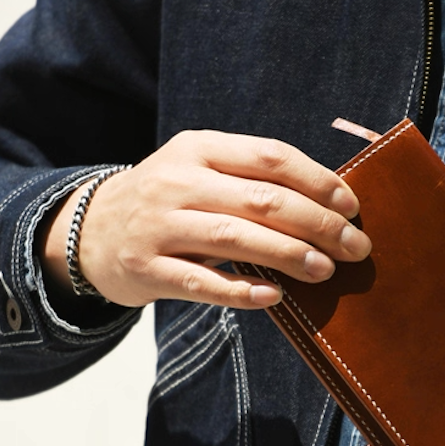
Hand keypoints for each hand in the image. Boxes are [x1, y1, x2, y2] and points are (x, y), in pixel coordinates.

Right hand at [39, 130, 371, 309]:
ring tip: (326, 270)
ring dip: (288, 254)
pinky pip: (203, 282)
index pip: (269, 157)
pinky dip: (242, 290)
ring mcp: (159, 227)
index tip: (351, 205)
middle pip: (261, 199)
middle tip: (355, 247)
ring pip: (234, 238)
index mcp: (198, 149)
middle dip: (317, 223)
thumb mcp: (199, 172)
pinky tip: (275, 296)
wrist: (89, 230)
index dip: (317, 180)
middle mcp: (177, 182)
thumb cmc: (168, 203)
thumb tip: (329, 206)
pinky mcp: (148, 269)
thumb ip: (250, 181)